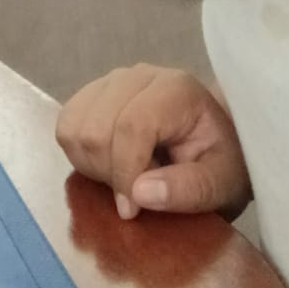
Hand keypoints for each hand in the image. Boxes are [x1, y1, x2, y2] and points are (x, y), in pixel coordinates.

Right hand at [56, 64, 252, 221]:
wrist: (217, 140)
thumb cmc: (223, 161)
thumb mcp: (222, 184)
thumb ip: (189, 189)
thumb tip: (139, 194)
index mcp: (175, 90)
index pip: (131, 126)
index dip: (125, 174)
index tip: (132, 212)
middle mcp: (138, 76)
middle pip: (96, 129)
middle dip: (110, 174)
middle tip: (137, 194)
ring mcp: (111, 81)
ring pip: (74, 128)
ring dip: (93, 166)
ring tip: (125, 178)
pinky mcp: (93, 94)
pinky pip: (66, 125)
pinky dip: (80, 155)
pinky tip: (110, 164)